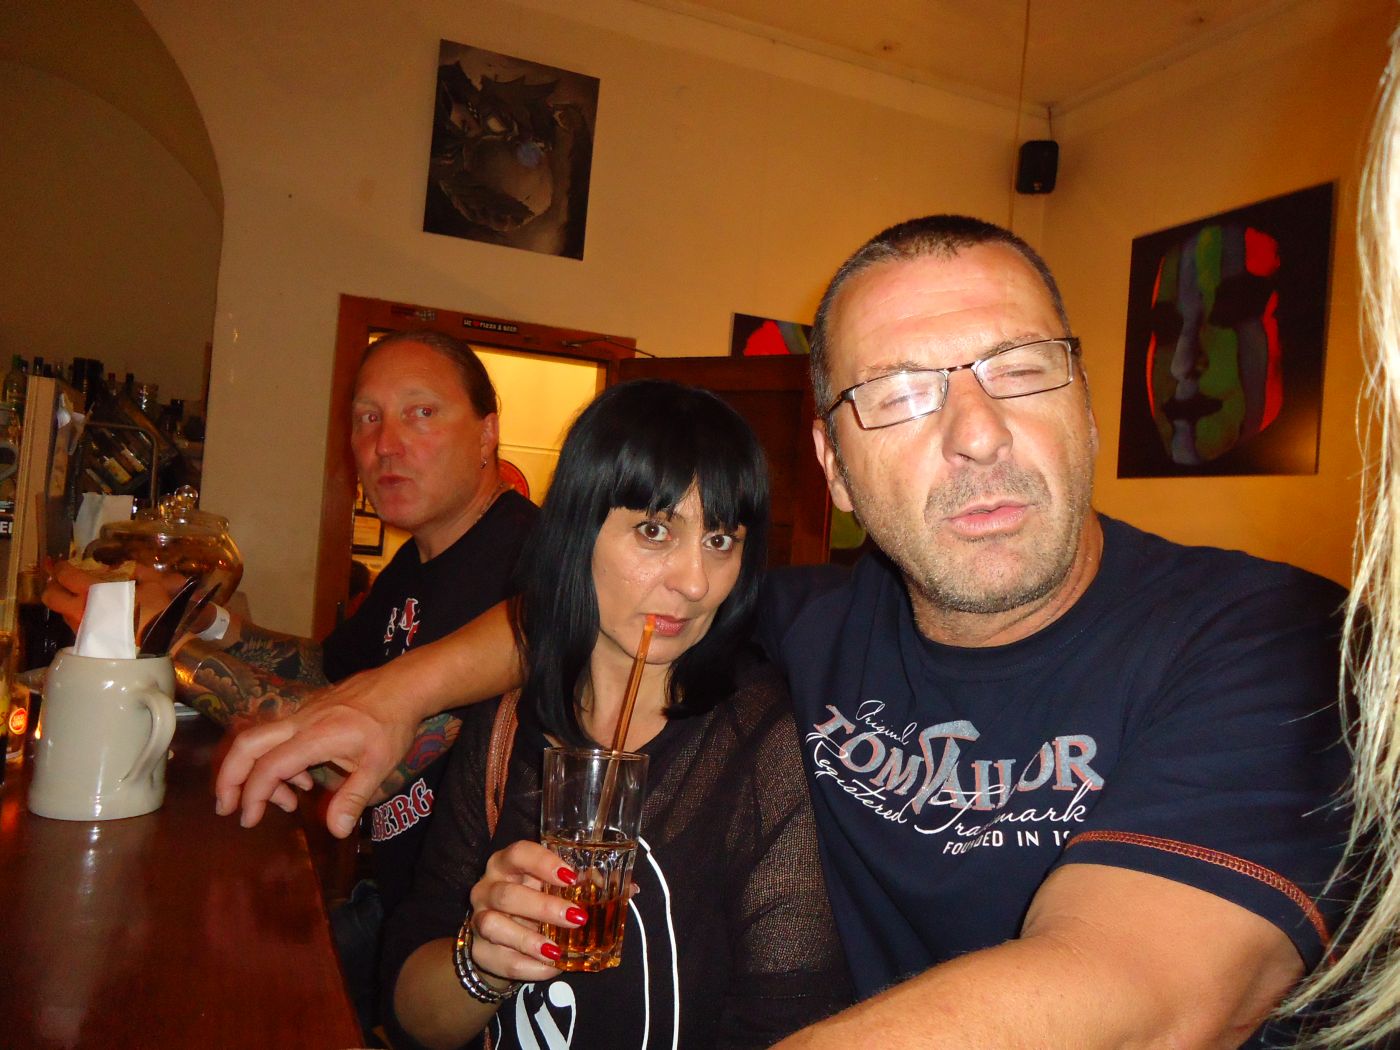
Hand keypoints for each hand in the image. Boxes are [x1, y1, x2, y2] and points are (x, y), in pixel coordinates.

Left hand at [42, 558, 188, 632]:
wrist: (155, 647)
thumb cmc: (153, 614)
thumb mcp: (153, 585)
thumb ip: (140, 572)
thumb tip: (129, 567)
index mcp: (93, 592)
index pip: (66, 576)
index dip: (61, 568)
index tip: (63, 565)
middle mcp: (80, 610)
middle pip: (51, 596)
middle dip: (53, 587)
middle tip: (63, 583)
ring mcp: (80, 628)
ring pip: (61, 612)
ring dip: (66, 604)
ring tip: (80, 600)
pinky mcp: (86, 643)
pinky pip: (74, 625)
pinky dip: (77, 617)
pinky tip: (93, 616)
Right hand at [213, 661, 422, 835]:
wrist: (402, 684)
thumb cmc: (393, 723)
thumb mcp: (380, 765)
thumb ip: (354, 797)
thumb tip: (336, 831)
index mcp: (316, 736)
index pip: (270, 766)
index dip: (253, 795)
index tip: (248, 820)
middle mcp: (300, 722)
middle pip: (247, 744)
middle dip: (229, 778)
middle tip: (226, 808)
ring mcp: (301, 713)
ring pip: (260, 738)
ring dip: (257, 772)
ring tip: (285, 802)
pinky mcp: (306, 711)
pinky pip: (277, 735)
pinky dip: (277, 760)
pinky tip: (302, 780)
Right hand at [467, 841, 584, 981]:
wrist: (501, 938)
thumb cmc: (531, 901)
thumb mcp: (549, 887)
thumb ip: (574, 884)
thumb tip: (611, 884)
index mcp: (506, 865)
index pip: (518, 854)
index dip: (543, 863)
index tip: (571, 877)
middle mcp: (487, 889)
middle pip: (507, 895)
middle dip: (543, 907)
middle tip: (576, 918)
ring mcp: (478, 920)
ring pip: (493, 926)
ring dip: (528, 940)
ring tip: (556, 950)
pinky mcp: (479, 951)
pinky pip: (501, 959)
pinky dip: (528, 966)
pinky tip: (550, 966)